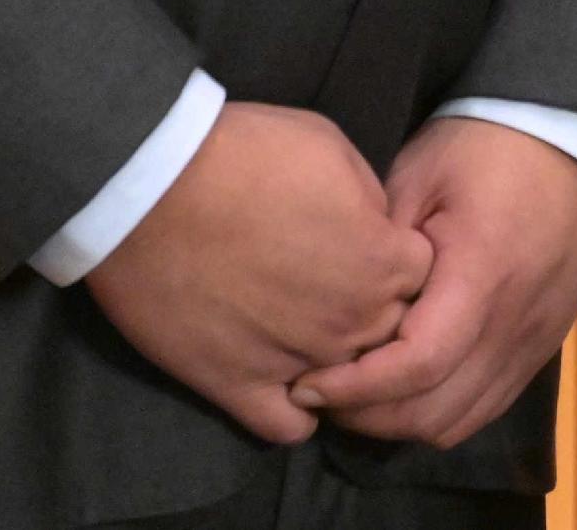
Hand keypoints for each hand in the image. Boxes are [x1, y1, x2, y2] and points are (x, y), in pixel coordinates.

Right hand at [87, 101, 433, 442]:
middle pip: (391, 332)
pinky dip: (292, 410)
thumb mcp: (332, 148)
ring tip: (299, 327)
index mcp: (382, 263)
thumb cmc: (245, 154)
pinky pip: (289, 427)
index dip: (396, 259)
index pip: (423, 278)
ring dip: (333, 360)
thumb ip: (369, 200)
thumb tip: (372, 228)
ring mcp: (297, 362)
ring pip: (346, 383)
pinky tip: (280, 380)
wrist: (152, 189)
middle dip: (372, 310)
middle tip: (329, 283)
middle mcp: (350, 322)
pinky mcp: (238, 388)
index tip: (366, 245)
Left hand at [289, 116, 576, 446]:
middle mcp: (514, 322)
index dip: (355, 387)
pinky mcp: (540, 348)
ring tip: (358, 393)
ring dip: (402, 421)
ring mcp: (533, 342)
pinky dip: (440, 411)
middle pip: (435, 411)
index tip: (305, 382)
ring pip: (460, 421)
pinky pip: (485, 406)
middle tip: (318, 392)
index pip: (418, 364)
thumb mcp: (419, 175)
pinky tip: (407, 386)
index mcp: (483, 272)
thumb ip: (380, 246)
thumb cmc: (486, 148)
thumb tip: (337, 309)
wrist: (575, 143)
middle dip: (367, 415)